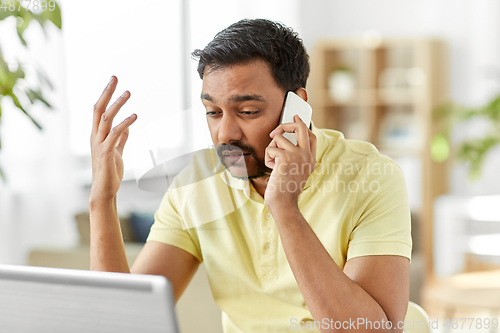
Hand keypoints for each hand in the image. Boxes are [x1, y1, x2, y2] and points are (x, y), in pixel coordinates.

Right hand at [90, 76, 136, 201]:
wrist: (105, 190)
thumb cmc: (110, 172)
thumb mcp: (117, 152)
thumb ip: (120, 139)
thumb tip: (127, 128)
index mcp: (97, 135)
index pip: (99, 110)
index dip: (105, 95)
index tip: (113, 81)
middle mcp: (95, 136)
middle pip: (99, 109)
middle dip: (107, 92)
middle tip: (115, 78)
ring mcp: (99, 144)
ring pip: (106, 119)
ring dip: (117, 104)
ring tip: (128, 92)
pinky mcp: (107, 152)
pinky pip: (115, 134)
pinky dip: (125, 123)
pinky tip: (135, 116)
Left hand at [264, 115, 316, 209]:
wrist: (284, 203)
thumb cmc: (285, 190)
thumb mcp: (296, 172)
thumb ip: (295, 158)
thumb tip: (284, 141)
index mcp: (311, 159)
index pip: (311, 135)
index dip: (302, 124)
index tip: (295, 117)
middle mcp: (306, 155)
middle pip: (300, 127)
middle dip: (285, 125)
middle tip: (275, 132)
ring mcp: (297, 155)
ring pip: (278, 138)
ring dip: (270, 150)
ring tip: (273, 164)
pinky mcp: (285, 157)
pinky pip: (270, 148)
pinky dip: (267, 159)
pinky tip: (272, 170)